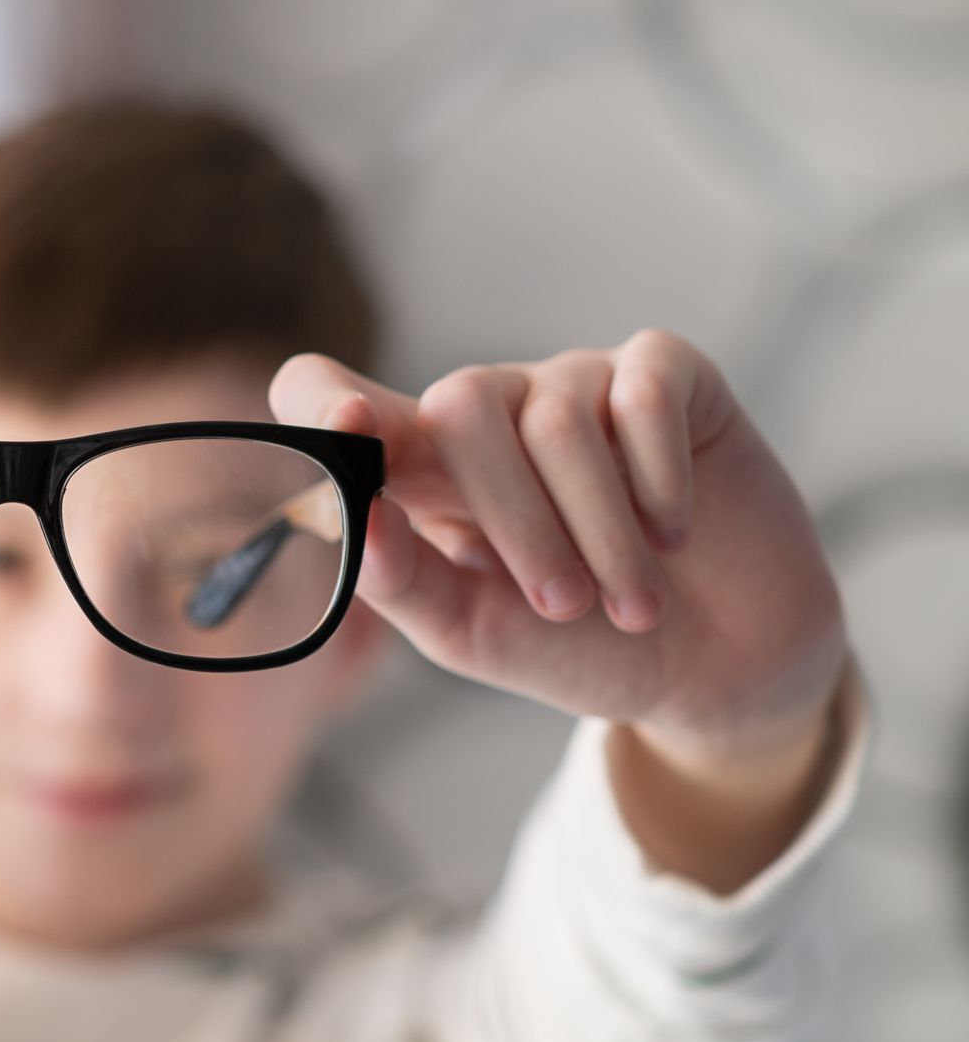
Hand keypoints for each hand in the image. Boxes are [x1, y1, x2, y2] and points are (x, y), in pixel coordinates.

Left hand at [269, 328, 848, 774]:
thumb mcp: (471, 633)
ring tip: (632, 604)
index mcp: (417, 469)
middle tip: (566, 608)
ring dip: (600, 530)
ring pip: (559, 421)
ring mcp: (575, 383)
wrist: (715, 668)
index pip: (327, 394)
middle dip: (517, 524)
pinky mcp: (664, 373)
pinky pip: (645, 394)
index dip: (325, 401)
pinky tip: (674, 533)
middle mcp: (488, 410)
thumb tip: (357, 516)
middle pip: (460, 409)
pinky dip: (659, 477)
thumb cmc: (575, 644)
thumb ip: (400, 581)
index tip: (352, 429)